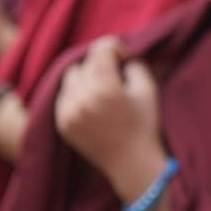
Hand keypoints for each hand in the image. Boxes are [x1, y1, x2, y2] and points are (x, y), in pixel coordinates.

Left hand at [54, 38, 165, 194]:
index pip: (100, 50)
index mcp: (106, 89)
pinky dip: (77, 94)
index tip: (123, 57)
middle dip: (101, 64)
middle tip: (116, 77)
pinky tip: (92, 104)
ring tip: (102, 90)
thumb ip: (134, 64)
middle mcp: (83, 99)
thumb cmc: (144, 124)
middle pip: (86, 63)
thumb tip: (119, 55)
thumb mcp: (148, 89)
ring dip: (86, 77)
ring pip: (71, 77)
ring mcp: (69, 112)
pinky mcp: (62, 123)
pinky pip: (64, 95)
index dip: (114, 48)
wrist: (130, 163)